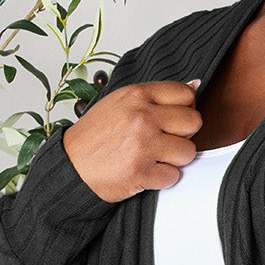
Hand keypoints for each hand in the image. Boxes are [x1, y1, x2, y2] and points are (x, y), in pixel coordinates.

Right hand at [62, 79, 202, 201]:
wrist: (70, 167)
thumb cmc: (94, 136)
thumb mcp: (120, 103)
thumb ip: (155, 97)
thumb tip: (194, 85)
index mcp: (136, 95)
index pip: (185, 94)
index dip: (184, 109)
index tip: (172, 120)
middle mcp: (141, 117)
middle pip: (193, 121)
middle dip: (183, 134)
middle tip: (164, 141)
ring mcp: (143, 145)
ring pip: (188, 151)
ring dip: (174, 159)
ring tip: (153, 158)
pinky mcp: (142, 172)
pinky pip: (173, 176)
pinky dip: (162, 179)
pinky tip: (146, 172)